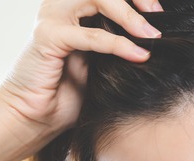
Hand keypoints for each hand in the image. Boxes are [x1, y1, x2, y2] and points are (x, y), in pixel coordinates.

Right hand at [0, 0, 162, 160]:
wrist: (34, 117)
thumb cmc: (67, 93)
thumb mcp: (102, 62)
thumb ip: (119, 42)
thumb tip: (154, 36)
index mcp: (74, 8)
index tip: (159, 12)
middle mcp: (62, 6)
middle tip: (158, 16)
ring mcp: (52, 17)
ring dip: (128, 15)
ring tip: (151, 35)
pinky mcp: (47, 36)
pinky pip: (91, 35)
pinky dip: (117, 44)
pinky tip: (138, 55)